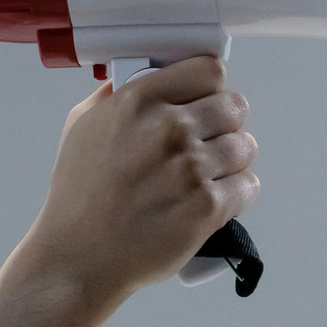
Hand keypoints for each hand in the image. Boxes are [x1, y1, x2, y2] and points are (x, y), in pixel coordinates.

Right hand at [18, 56, 258, 302]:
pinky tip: (217, 196)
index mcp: (138, 101)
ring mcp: (191, 169)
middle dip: (225, 123)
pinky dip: (238, 191)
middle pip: (234, 106)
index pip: (209, 70)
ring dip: (233, 159)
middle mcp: (169, 130)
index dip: (210, 87)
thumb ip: (118, 94)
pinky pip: (248, 185)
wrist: (79, 256)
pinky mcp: (207, 207)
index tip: (204, 99)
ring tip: (212, 172)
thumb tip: (147, 71)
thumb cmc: (79, 194)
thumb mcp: (83, 125)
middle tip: (210, 139)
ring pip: (245, 146)